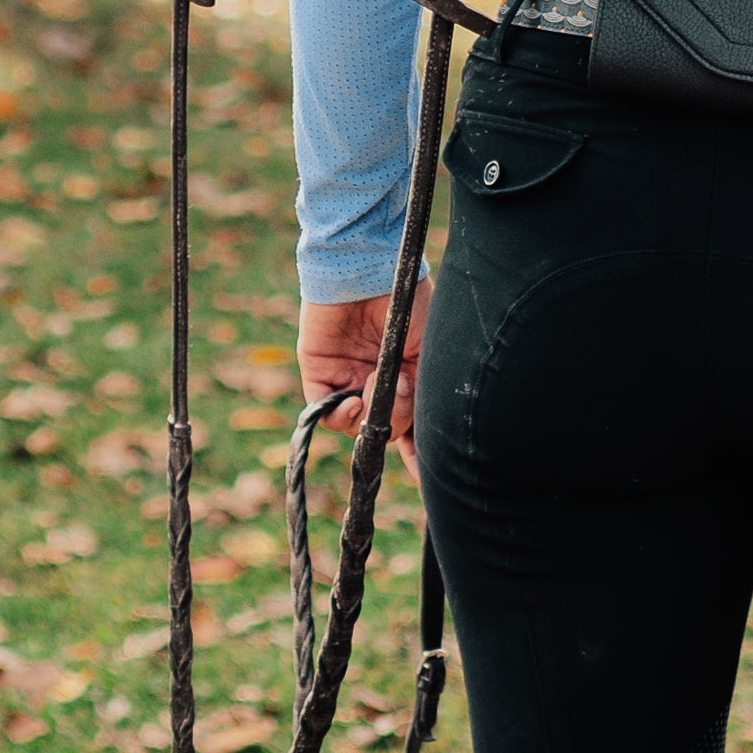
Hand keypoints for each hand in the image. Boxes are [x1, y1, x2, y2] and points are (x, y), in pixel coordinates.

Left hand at [300, 283, 426, 471]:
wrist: (368, 265)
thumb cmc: (405, 299)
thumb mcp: (426, 348)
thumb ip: (418, 391)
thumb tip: (404, 427)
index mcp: (410, 379)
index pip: (415, 428)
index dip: (422, 459)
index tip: (432, 487)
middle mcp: (379, 385)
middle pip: (387, 431)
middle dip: (397, 426)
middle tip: (402, 400)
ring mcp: (349, 380)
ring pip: (357, 428)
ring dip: (371, 417)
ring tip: (379, 387)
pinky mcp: (320, 373)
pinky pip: (326, 413)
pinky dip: (341, 416)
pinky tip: (353, 402)